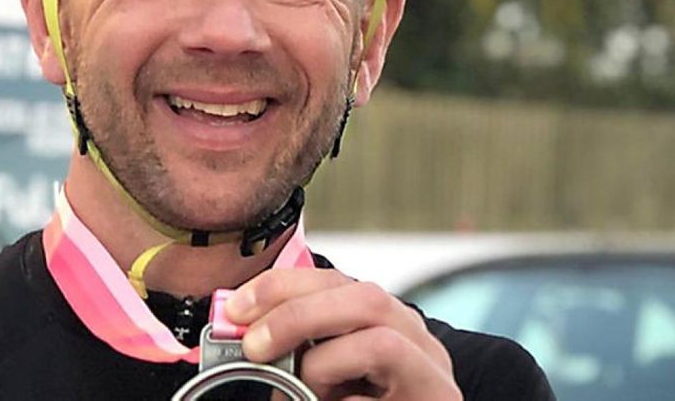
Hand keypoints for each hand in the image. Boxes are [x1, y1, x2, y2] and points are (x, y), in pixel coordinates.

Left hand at [225, 269, 460, 399]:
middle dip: (298, 312)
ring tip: (301, 386)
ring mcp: (432, 369)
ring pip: (382, 335)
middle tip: (252, 344)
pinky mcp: (437, 395)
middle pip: (366, 295)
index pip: (337, 284)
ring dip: (323, 359)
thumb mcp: (319, 385)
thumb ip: (291, 360)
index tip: (236, 308)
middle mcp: (414, 338)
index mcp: (383, 324)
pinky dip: (345, 390)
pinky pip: (388, 372)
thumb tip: (241, 339)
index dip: (283, 286)